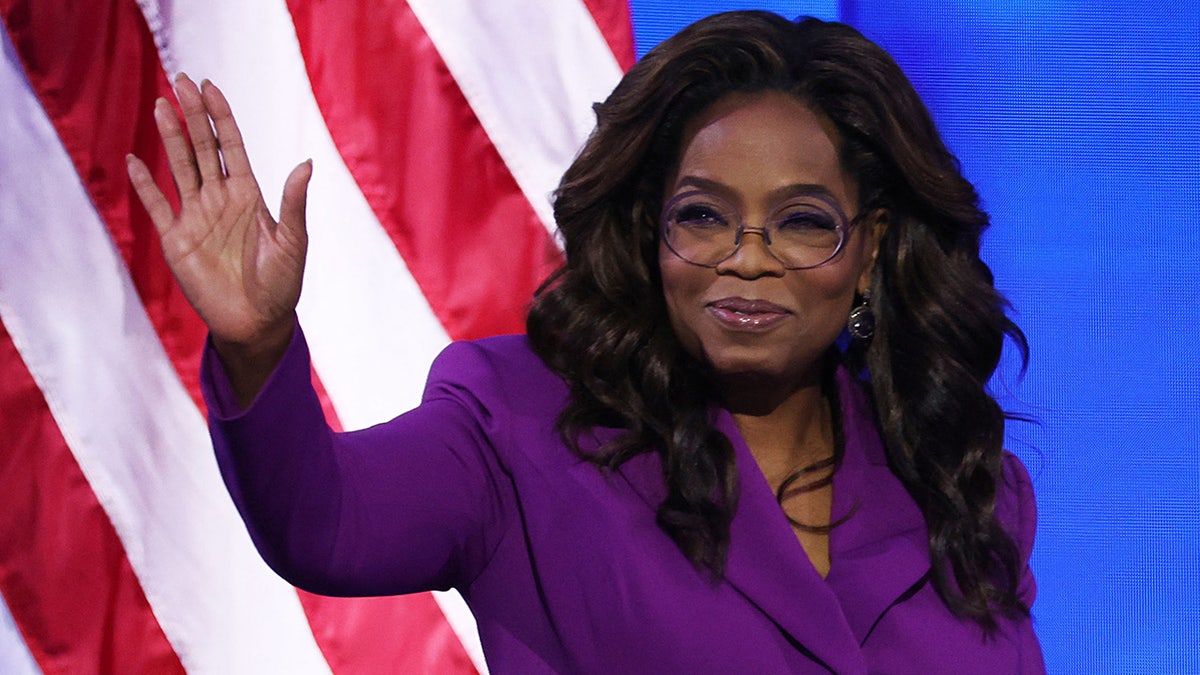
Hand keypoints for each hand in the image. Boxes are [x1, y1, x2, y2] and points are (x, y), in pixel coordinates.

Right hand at [127, 74, 310, 400]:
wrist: (258, 323)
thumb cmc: (283, 284)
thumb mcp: (294, 242)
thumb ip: (294, 203)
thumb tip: (307, 163)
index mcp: (249, 196)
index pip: (231, 147)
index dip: (220, 118)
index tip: (210, 88)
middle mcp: (220, 200)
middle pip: (202, 148)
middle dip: (192, 116)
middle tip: (180, 80)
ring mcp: (197, 217)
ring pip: (179, 168)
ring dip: (169, 138)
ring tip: (161, 105)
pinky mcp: (176, 240)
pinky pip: (157, 206)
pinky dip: (144, 185)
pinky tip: (133, 160)